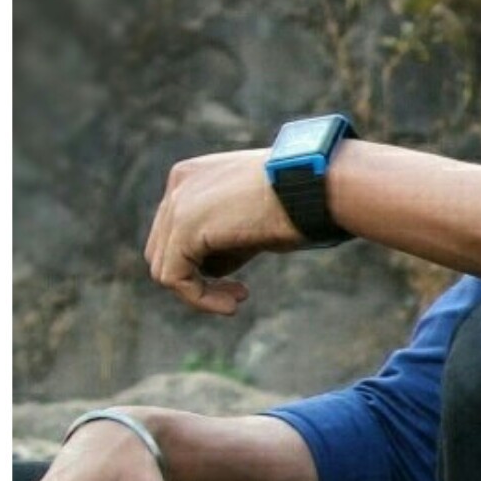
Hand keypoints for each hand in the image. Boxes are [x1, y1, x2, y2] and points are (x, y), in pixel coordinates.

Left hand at [144, 148, 299, 313]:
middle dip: (198, 278)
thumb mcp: (252, 221)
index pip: (176, 231)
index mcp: (193, 175)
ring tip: (235, 301)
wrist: (317, 188)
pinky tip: (231, 305)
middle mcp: (179, 184)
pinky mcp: (184, 228)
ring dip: (198, 292)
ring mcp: (178, 203)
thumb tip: (211, 271)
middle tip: (239, 295)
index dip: (203, 264)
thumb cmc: (300, 202)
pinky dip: (199, 298)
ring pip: (164, 266)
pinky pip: (174, 278)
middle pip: (164, 248)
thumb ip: (224, 239)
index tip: (240, 284)